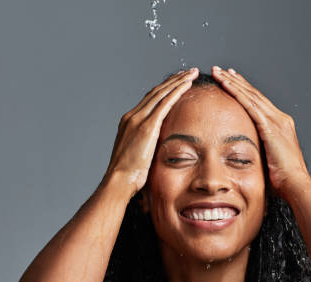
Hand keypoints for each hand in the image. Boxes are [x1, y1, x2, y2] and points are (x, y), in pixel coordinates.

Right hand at [105, 68, 198, 196]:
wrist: (119, 181)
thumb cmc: (128, 175)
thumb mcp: (137, 155)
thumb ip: (146, 145)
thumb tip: (157, 148)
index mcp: (129, 122)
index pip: (149, 99)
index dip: (164, 89)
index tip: (176, 82)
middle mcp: (132, 116)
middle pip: (156, 92)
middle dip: (173, 80)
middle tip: (187, 71)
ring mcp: (138, 119)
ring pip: (161, 93)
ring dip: (177, 81)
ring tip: (191, 73)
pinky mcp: (147, 126)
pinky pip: (165, 103)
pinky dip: (177, 91)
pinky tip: (187, 85)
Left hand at [211, 66, 310, 197]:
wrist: (295, 185)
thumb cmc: (283, 182)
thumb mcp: (269, 162)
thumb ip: (259, 154)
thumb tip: (243, 158)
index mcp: (281, 126)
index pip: (259, 103)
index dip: (245, 91)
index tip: (233, 81)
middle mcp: (280, 119)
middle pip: (254, 94)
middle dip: (237, 81)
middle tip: (222, 70)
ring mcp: (276, 121)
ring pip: (250, 95)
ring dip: (233, 82)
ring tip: (219, 72)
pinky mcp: (270, 126)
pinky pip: (249, 105)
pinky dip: (237, 92)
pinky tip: (226, 84)